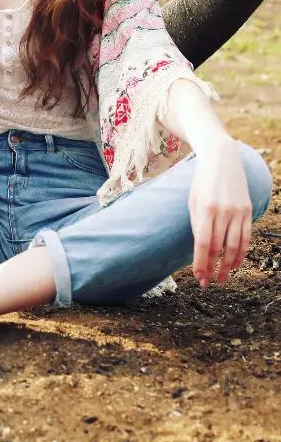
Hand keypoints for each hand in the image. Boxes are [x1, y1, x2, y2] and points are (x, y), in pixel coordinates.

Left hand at [189, 138, 251, 288]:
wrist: (222, 158)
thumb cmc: (202, 181)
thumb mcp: (193, 200)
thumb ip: (197, 224)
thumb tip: (201, 250)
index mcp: (206, 208)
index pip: (204, 243)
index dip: (201, 263)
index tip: (198, 277)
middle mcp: (224, 211)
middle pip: (219, 248)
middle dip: (212, 268)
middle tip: (207, 283)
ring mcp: (238, 211)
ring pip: (235, 246)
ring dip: (228, 266)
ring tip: (222, 279)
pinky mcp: (248, 210)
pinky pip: (246, 237)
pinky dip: (241, 253)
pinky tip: (235, 264)